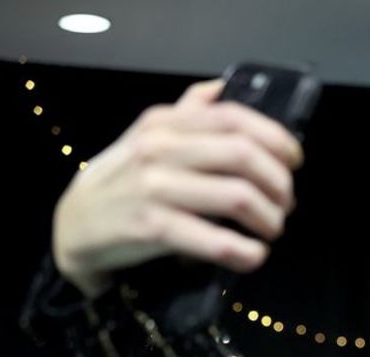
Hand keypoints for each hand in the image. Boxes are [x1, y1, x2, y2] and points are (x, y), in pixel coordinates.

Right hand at [51, 79, 303, 297]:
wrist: (74, 224)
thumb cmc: (125, 181)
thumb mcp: (150, 138)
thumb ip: (187, 113)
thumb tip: (221, 87)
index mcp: (166, 123)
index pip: (235, 118)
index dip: (277, 139)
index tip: (294, 162)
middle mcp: (160, 148)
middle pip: (244, 156)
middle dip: (279, 184)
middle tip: (285, 204)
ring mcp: (154, 188)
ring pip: (237, 196)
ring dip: (269, 219)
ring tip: (271, 230)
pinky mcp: (151, 228)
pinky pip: (215, 241)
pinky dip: (246, 253)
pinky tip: (252, 256)